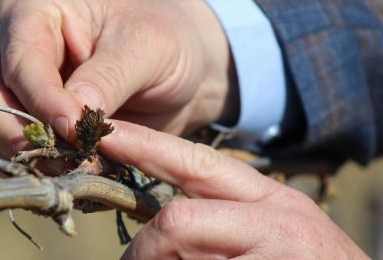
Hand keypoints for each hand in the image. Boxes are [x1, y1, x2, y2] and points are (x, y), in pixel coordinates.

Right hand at [0, 0, 236, 172]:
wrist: (176, 71)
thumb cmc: (161, 42)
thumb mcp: (146, 49)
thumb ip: (108, 78)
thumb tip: (70, 117)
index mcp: (32, 15)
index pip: (20, 65)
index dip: (43, 103)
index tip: (76, 130)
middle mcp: (7, 52)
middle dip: (24, 138)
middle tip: (71, 161)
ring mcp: (8, 93)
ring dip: (27, 161)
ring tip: (78, 169)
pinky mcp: (18, 127)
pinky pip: (3, 159)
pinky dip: (31, 173)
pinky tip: (70, 174)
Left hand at [99, 121, 367, 258]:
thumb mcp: (277, 233)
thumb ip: (222, 217)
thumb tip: (161, 224)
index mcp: (272, 200)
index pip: (195, 161)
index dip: (144, 146)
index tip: (105, 135)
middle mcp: (277, 221)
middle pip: (177, 221)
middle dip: (145, 249)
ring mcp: (276, 253)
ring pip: (179, 250)